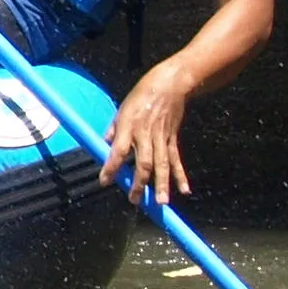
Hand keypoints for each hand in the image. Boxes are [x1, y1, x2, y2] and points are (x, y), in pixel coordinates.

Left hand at [104, 60, 197, 201]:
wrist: (168, 86)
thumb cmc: (140, 97)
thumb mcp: (120, 110)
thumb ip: (112, 130)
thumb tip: (103, 146)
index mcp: (128, 127)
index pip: (118, 151)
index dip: (111, 167)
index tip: (105, 181)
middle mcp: (145, 135)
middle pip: (143, 163)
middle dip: (139, 183)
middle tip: (135, 200)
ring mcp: (161, 138)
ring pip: (162, 165)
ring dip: (161, 185)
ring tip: (160, 202)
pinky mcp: (172, 139)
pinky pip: (176, 159)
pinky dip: (180, 175)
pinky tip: (184, 190)